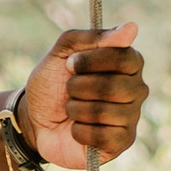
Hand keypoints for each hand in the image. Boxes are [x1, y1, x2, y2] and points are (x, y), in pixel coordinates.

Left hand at [14, 21, 145, 168]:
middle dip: (79, 87)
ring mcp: (131, 117)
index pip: (125, 57)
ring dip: (76, 109)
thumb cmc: (52, 82)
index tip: (70, 64)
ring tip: (71, 109)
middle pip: (115, 86)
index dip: (92, 61)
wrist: (34, 118)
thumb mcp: (62, 53)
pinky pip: (103, 136)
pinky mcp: (121, 142)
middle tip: (69, 89)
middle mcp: (136, 88)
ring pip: (105, 112)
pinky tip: (76, 128)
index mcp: (128, 63)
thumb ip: (91, 38)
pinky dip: (79, 131)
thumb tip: (132, 28)